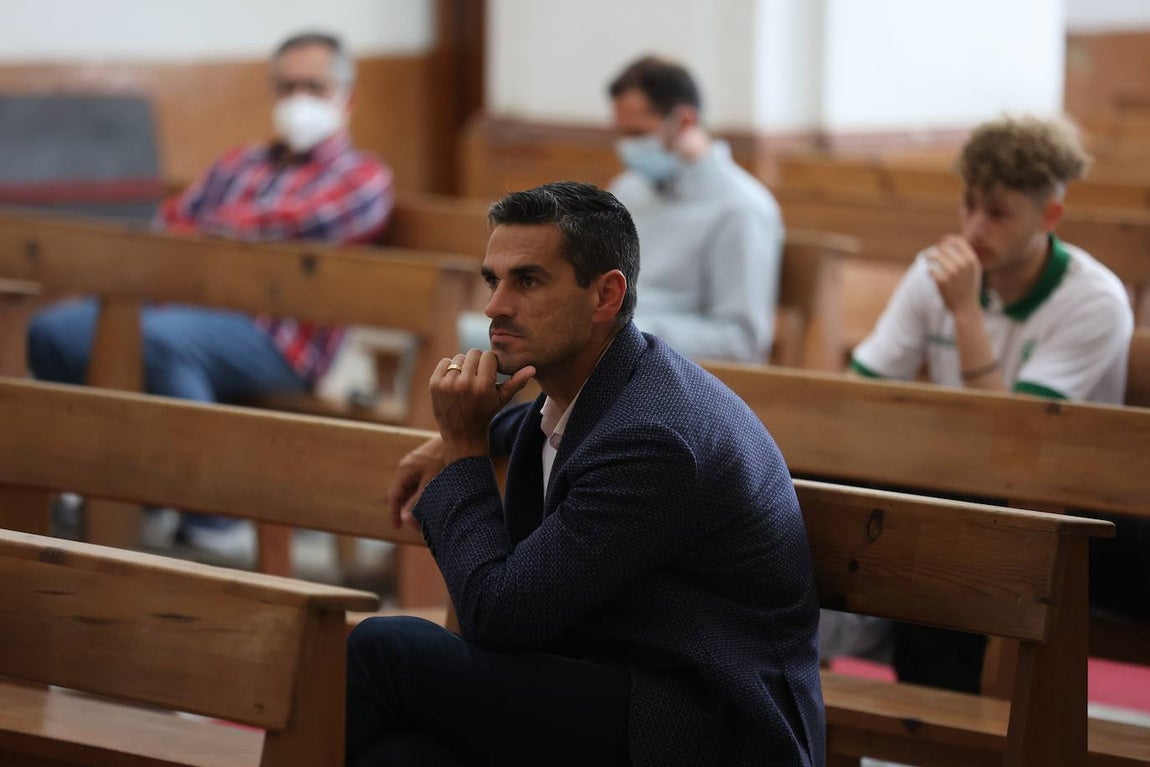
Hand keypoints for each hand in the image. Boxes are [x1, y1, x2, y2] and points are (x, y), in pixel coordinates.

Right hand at [388, 436, 445, 528]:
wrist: (459, 437)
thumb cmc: (445, 459)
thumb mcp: (431, 483)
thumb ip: (417, 501)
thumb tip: (405, 519)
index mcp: (404, 471)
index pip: (394, 497)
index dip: (394, 513)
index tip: (398, 527)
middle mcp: (406, 467)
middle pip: (402, 493)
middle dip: (408, 510)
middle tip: (420, 525)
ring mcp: (415, 464)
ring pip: (411, 488)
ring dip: (417, 502)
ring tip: (428, 516)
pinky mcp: (425, 463)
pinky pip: (419, 481)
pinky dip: (423, 493)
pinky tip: (434, 501)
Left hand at [431, 349, 535, 463]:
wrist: (461, 433)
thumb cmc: (485, 414)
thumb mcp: (502, 399)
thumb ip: (516, 382)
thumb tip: (532, 368)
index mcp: (483, 386)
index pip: (488, 356)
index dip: (490, 364)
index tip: (490, 374)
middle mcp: (465, 383)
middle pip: (473, 353)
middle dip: (477, 362)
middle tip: (478, 376)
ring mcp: (448, 383)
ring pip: (459, 358)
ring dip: (464, 366)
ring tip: (466, 381)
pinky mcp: (434, 384)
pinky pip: (444, 362)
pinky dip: (449, 369)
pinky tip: (454, 382)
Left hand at [927, 235, 981, 314]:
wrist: (966, 308)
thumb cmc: (968, 287)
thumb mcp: (973, 270)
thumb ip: (965, 255)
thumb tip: (950, 239)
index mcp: (972, 260)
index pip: (957, 240)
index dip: (946, 240)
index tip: (941, 244)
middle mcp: (963, 264)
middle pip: (943, 247)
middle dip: (936, 250)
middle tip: (932, 256)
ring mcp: (953, 273)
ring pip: (934, 256)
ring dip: (929, 258)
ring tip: (928, 262)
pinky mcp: (942, 282)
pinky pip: (930, 270)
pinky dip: (930, 272)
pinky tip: (932, 276)